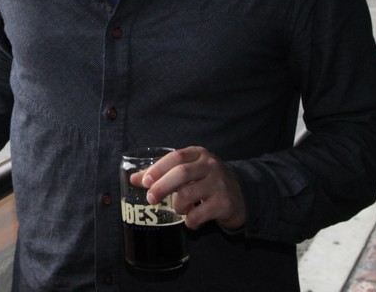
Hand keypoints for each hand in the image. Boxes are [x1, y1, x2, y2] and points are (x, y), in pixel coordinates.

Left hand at [132, 146, 246, 230]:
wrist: (242, 196)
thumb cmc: (207, 181)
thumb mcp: (189, 171)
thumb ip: (163, 173)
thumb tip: (134, 178)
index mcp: (199, 154)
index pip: (176, 156)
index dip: (158, 169)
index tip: (144, 181)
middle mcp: (211, 166)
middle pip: (180, 173)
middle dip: (161, 187)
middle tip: (151, 199)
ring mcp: (219, 184)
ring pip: (188, 195)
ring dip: (177, 206)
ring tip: (180, 209)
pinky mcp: (225, 203)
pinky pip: (198, 214)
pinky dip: (190, 220)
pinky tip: (192, 220)